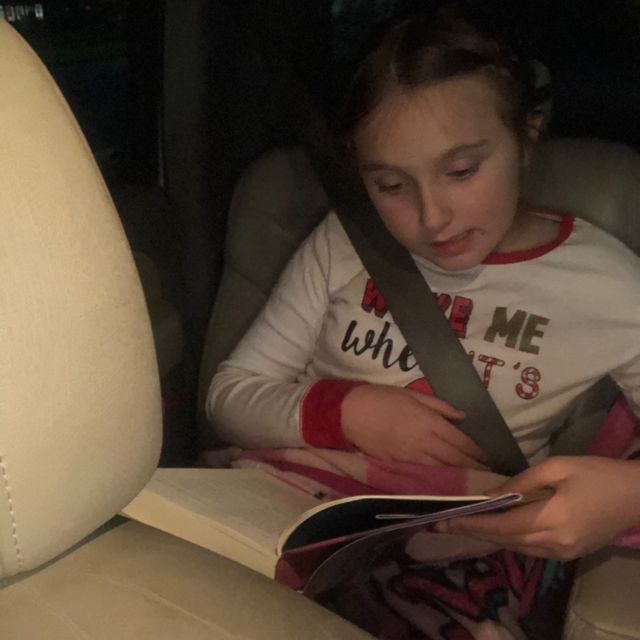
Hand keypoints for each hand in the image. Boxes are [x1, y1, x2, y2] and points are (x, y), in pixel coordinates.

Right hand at [340, 384, 487, 469]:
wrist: (350, 412)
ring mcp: (410, 456)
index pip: (460, 440)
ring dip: (458, 475)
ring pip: (441, 469)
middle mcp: (423, 441)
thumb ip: (439, 405)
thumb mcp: (412, 394)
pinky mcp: (398, 464)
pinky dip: (437, 476)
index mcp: (428, 421)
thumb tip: (462, 416)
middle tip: (488, 473)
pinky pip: (423, 472)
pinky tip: (445, 479)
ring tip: (472, 480)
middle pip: (454, 458)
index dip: (476, 451)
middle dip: (473, 466)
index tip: (489, 457)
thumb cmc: (381, 397)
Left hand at [436, 456, 639, 558]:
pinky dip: (510, 539)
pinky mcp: (569, 554)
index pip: (502, 525)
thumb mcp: (557, 467)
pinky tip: (496, 528)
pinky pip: (531, 549)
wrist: (637, 496)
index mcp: (553, 519)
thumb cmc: (597, 473)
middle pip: (505, 540)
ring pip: (516, 547)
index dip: (473, 524)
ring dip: (490, 537)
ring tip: (464, 524)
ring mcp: (563, 553)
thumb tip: (492, 494)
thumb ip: (521, 482)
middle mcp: (555, 543)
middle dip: (474, 532)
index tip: (446, 519)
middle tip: (445, 523)